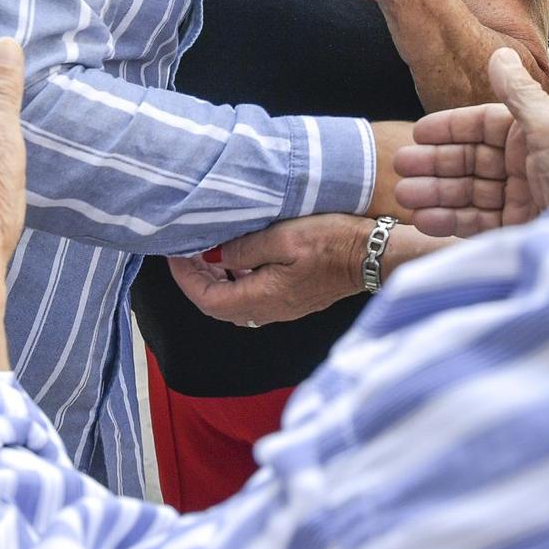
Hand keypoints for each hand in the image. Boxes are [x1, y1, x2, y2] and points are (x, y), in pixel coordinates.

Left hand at [167, 215, 368, 325]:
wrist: (374, 255)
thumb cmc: (334, 242)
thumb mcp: (283, 237)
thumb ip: (243, 248)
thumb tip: (211, 256)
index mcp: (263, 298)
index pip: (208, 300)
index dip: (185, 280)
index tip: (174, 254)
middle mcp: (270, 310)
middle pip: (218, 305)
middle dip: (196, 280)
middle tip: (185, 251)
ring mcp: (283, 308)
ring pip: (235, 301)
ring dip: (215, 280)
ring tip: (205, 251)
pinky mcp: (294, 299)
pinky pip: (253, 295)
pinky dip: (236, 278)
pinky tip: (237, 257)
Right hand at [394, 47, 548, 235]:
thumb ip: (519, 93)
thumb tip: (500, 55)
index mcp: (534, 136)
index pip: (483, 126)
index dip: (450, 128)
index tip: (419, 133)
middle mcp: (525, 166)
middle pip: (469, 160)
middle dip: (434, 164)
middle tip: (400, 167)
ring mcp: (519, 200)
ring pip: (466, 192)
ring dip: (434, 192)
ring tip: (405, 196)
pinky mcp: (515, 232)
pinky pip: (473, 223)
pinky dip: (447, 220)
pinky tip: (424, 218)